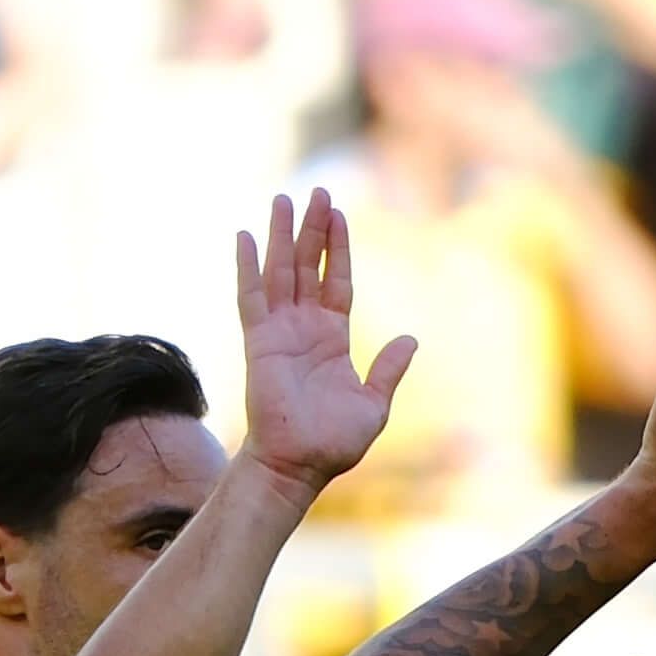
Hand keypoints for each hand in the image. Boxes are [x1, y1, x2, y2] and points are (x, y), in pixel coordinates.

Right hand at [237, 189, 417, 499]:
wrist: (301, 464)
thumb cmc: (335, 442)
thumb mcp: (374, 404)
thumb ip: (388, 370)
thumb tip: (410, 339)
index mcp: (332, 338)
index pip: (335, 281)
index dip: (337, 248)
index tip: (339, 214)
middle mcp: (304, 327)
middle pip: (308, 266)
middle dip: (313, 229)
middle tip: (318, 191)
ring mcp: (279, 331)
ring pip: (280, 271)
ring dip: (282, 236)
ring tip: (284, 199)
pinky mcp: (258, 342)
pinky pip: (251, 297)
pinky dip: (247, 267)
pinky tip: (244, 236)